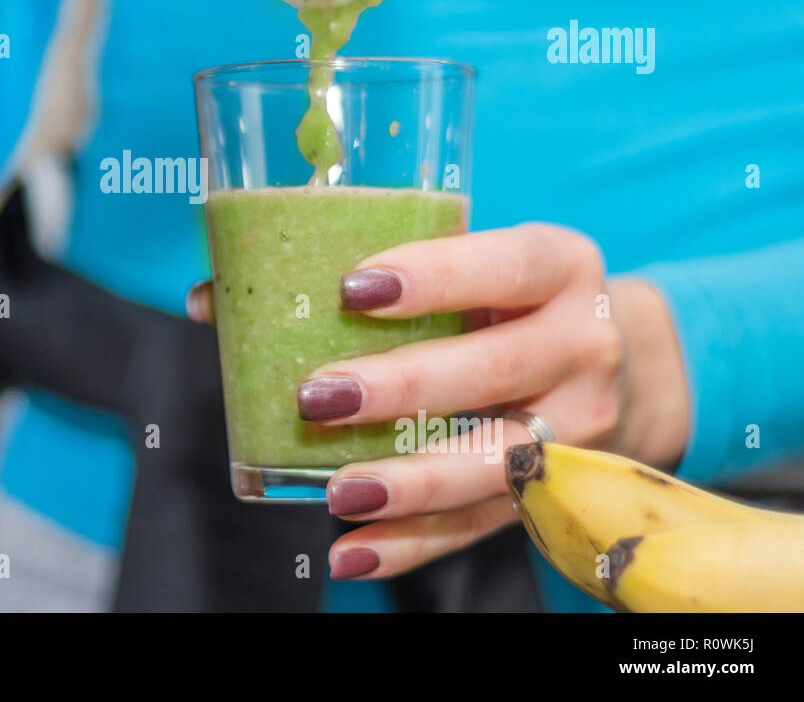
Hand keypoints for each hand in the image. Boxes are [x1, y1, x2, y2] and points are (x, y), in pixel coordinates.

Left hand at [189, 223, 689, 580]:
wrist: (606, 357)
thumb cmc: (499, 297)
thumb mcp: (461, 264)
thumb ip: (352, 275)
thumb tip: (208, 301)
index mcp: (558, 265)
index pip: (504, 264)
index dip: (435, 276)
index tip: (353, 288)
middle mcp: (583, 343)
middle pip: (495, 368)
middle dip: (404, 386)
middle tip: (319, 395)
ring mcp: (580, 425)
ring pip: (496, 460)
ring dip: (411, 482)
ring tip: (339, 489)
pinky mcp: (558, 489)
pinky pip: (481, 524)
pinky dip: (413, 544)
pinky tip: (353, 551)